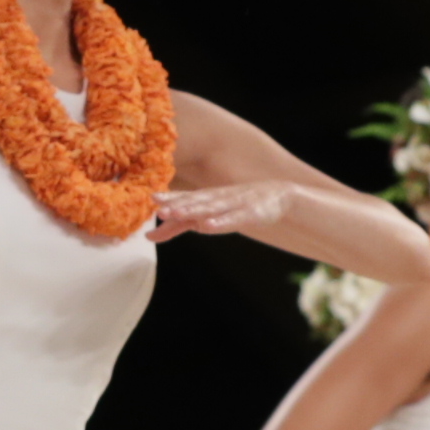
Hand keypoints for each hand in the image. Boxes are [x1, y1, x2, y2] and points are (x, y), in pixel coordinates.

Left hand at [148, 181, 296, 244]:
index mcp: (206, 198)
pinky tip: (208, 225)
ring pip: (211, 208)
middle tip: (160, 207)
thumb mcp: (206, 215)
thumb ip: (179, 225)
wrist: (278, 195)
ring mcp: (234, 205)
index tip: (152, 198)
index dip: (170, 198)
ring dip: (193, 210)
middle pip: (195, 201)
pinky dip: (220, 222)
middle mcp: (217, 198)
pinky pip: (233, 219)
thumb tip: (150, 234)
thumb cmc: (237, 205)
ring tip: (177, 213)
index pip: (185, 198)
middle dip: (178, 204)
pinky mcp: (250, 214)